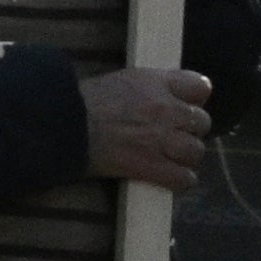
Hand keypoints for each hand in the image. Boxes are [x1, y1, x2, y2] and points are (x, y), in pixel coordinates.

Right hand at [80, 62, 215, 191]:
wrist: (58, 125)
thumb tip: (155, 97)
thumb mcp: (116, 81)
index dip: (193, 99)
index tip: (182, 105)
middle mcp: (166, 110)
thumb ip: (144, 88)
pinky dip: (178, 180)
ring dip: (184, 156)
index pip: (200, 86)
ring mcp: (161, 140)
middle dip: (189, 130)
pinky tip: (167, 177)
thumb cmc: (77, 101)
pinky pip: (183, 178)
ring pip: (195, 151)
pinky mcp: (151, 167)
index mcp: (156, 83)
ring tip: (169, 158)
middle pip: (201, 122)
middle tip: (172, 135)